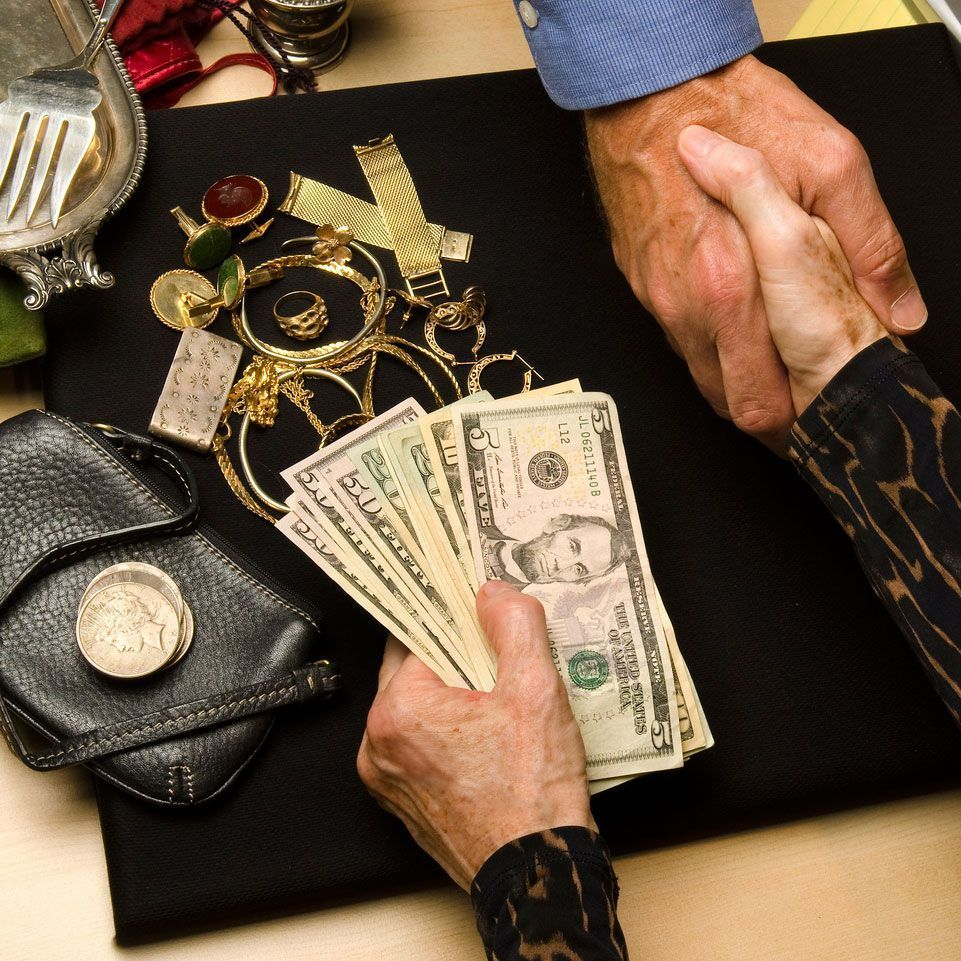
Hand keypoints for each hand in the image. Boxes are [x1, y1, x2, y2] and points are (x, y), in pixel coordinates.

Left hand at [356, 581, 593, 889]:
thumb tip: (493, 592)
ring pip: (416, 708)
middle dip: (453, 657)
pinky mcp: (402, 800)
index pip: (418, 635)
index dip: (453, 619)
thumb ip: (514, 625)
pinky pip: (418, 744)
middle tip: (496, 657)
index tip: (475, 610)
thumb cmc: (532, 795)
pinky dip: (445, 732)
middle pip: (413, 670)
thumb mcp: (536, 690)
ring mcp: (386, 777)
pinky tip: (487, 735)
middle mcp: (378, 744)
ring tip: (496, 698)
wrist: (536, 874)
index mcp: (399, 711)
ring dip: (449, 695)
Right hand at [585, 55, 923, 445]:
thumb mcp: (833, 165)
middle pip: (728, 403)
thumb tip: (900, 309)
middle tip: (797, 415)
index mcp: (735, 283)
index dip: (789, 425)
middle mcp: (691, 304)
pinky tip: (734, 329)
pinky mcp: (645, 291)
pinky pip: (680, 343)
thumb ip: (871, 243)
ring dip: (738, 386)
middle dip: (767, 417)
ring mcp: (662, 301)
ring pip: (701, 379)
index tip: (811, 424)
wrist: (651, 99)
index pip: (759, 398)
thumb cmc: (735, 118)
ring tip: (772, 376)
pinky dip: (710, 349)